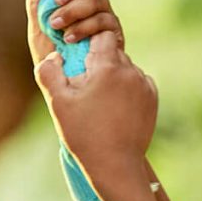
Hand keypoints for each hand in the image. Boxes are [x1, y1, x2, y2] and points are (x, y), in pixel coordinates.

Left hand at [24, 0, 121, 66]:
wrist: (66, 84)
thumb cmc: (51, 55)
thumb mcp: (37, 29)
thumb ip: (37, 3)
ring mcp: (104, 13)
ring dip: (74, 9)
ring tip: (56, 25)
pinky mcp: (113, 32)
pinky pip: (104, 20)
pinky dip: (84, 27)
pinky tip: (69, 38)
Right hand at [32, 24, 157, 175]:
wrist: (116, 165)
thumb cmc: (84, 134)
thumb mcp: (58, 103)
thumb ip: (49, 72)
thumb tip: (54, 55)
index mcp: (108, 67)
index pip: (100, 35)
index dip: (88, 44)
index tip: (79, 62)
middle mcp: (131, 71)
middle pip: (112, 52)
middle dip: (99, 64)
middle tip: (87, 89)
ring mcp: (144, 84)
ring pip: (125, 68)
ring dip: (113, 77)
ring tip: (101, 103)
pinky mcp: (152, 98)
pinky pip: (137, 83)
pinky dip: (126, 90)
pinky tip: (115, 109)